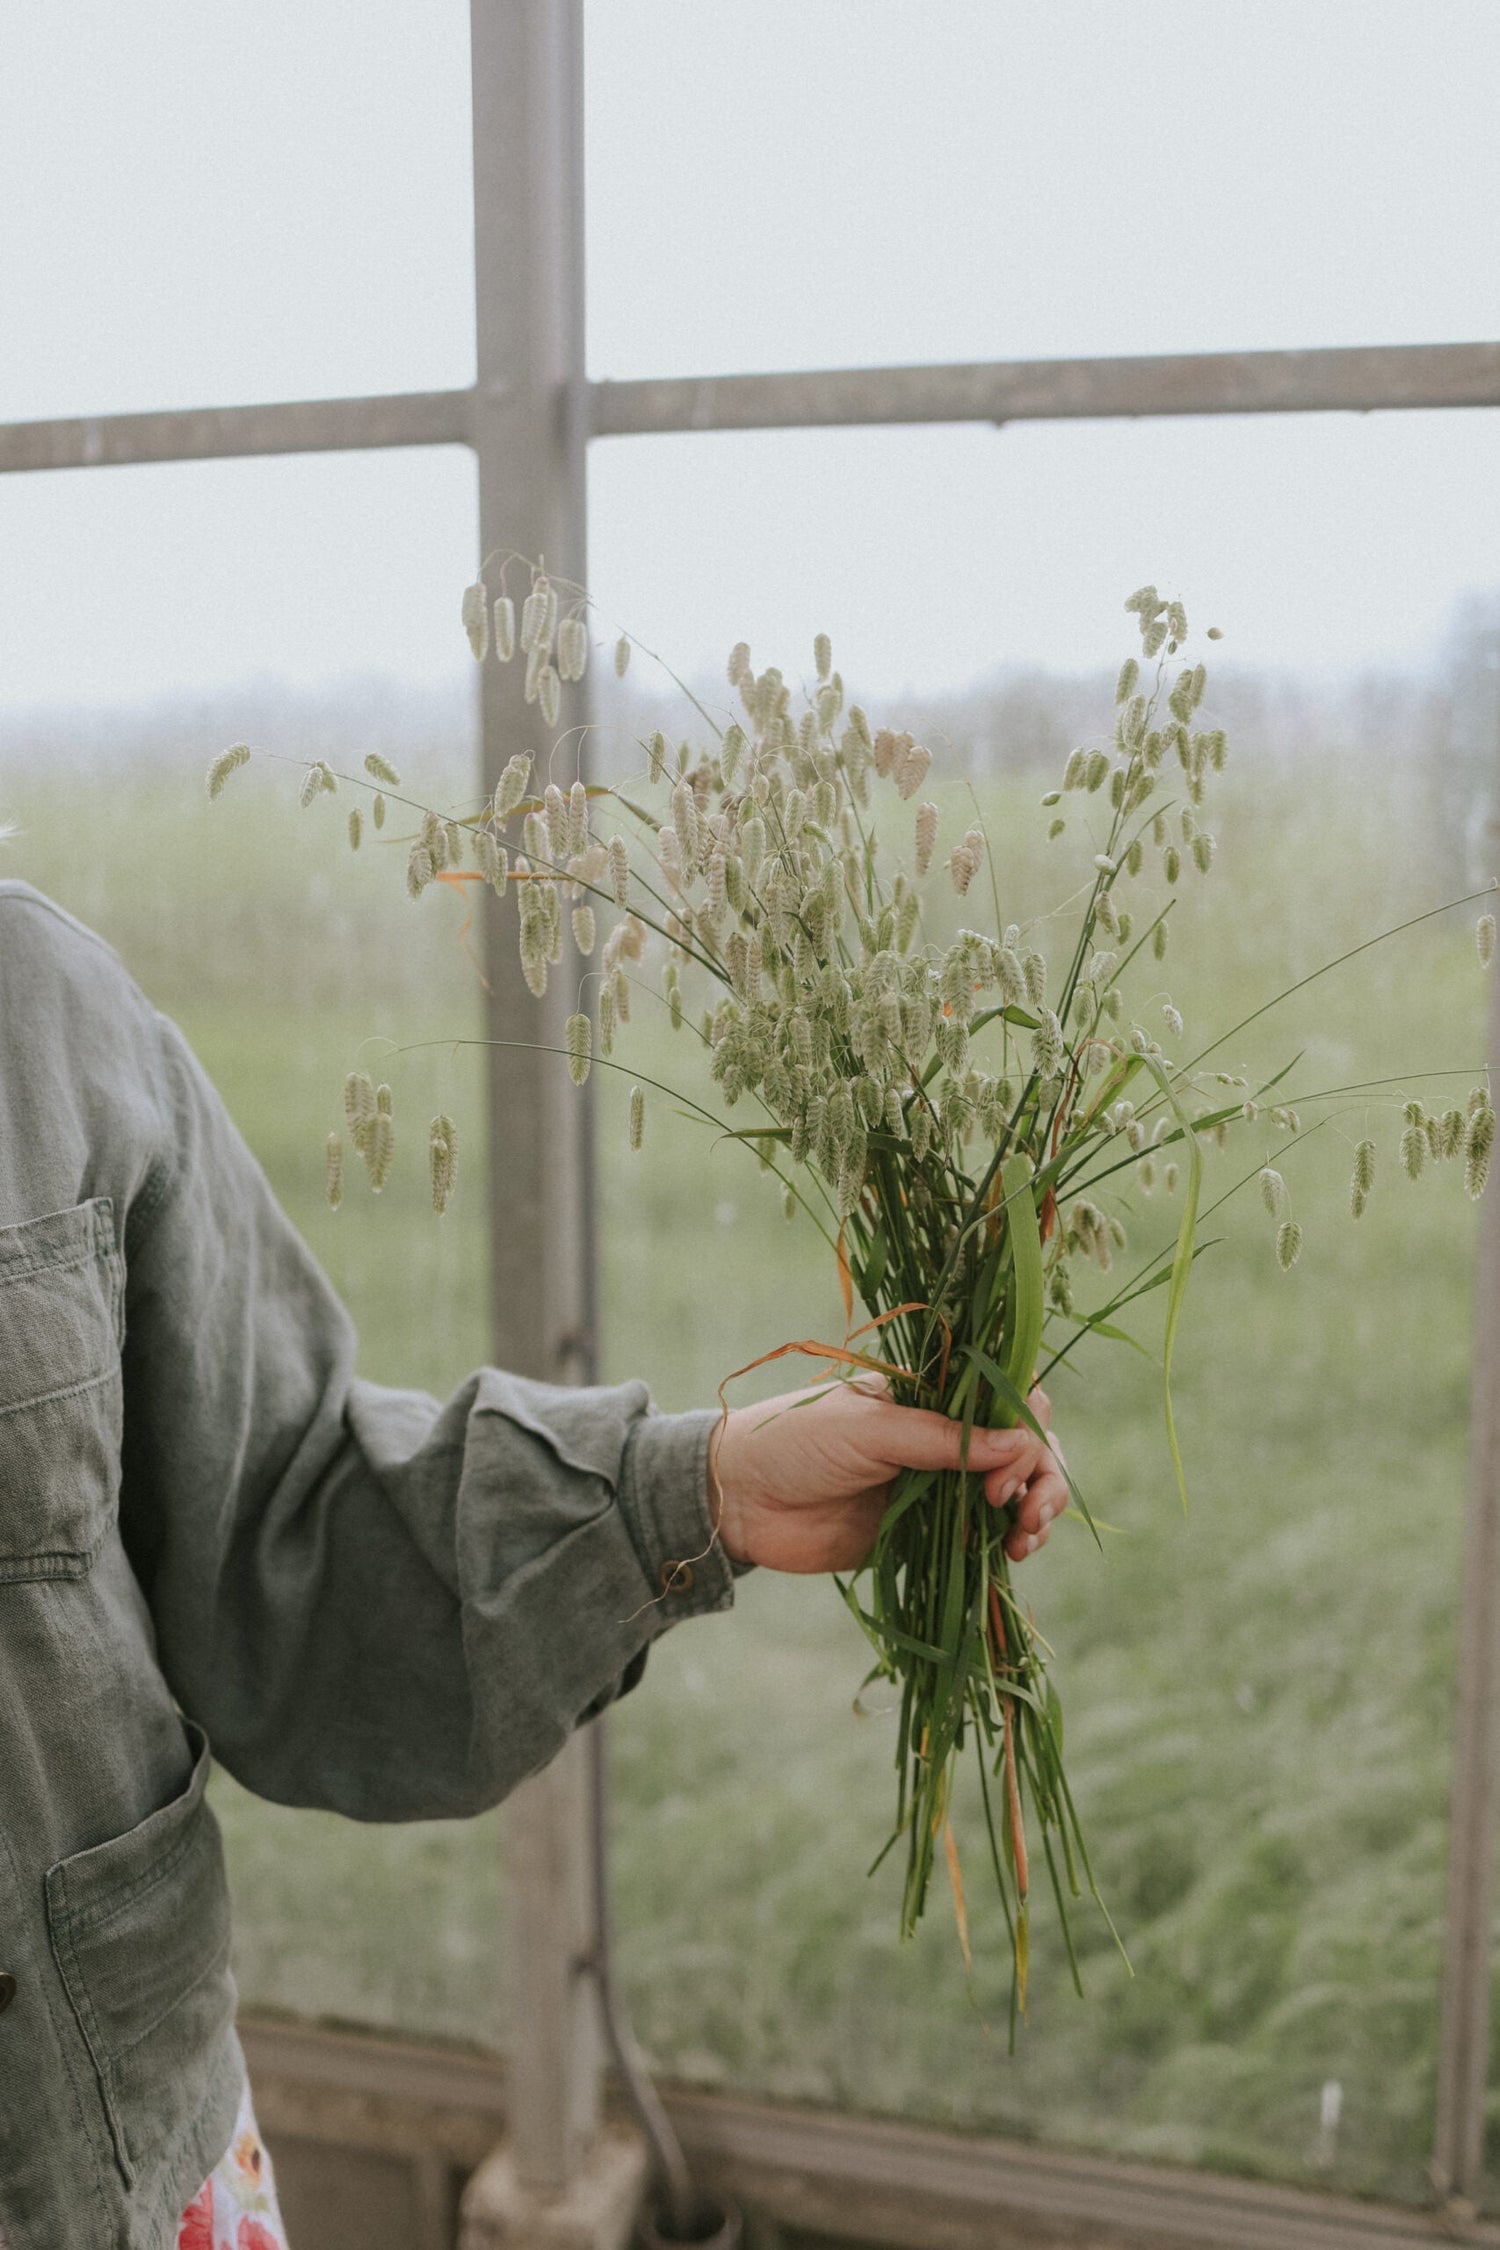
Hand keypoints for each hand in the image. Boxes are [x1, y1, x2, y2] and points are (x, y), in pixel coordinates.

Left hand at [708, 1374, 1066, 1573]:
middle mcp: (945, 1435)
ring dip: (1037, 1510)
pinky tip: (1014, 1553)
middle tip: (1019, 1509)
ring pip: (1015, 1492)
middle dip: (1042, 1476)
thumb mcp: (869, 1430)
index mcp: (933, 1394)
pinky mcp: (928, 1532)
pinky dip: (1010, 1542)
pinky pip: (984, 1536)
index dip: (1026, 1427)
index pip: (1008, 1396)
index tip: (1007, 1464)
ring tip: (1024, 1538)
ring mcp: (940, 1484)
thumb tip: (1021, 1446)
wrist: (739, 1502)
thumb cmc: (795, 1442)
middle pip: (1025, 1447)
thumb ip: (942, 1440)